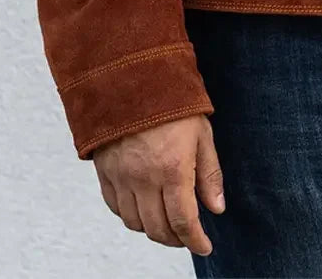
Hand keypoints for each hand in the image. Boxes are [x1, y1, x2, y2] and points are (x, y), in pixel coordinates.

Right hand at [93, 113, 223, 257]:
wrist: (132, 76)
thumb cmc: (172, 101)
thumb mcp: (202, 133)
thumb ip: (209, 173)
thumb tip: (216, 208)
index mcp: (172, 169)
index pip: (183, 221)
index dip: (195, 241)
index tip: (204, 246)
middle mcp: (143, 179)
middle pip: (157, 228)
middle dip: (176, 239)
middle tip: (188, 236)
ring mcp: (121, 176)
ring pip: (135, 223)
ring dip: (153, 230)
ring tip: (168, 223)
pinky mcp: (105, 171)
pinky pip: (115, 207)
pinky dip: (130, 216)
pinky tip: (144, 209)